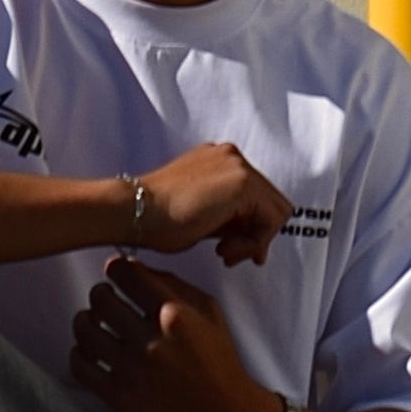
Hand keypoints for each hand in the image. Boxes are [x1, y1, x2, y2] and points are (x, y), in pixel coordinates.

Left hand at [70, 252, 276, 411]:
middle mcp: (151, 342)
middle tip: (104, 296)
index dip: (117, 268)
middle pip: (101, 299)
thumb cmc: (218, 360)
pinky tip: (90, 350)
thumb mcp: (208, 311)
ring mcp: (132, 371)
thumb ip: (173, 285)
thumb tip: (135, 267)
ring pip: (85, 330)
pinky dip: (79, 352)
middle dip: (100, 292)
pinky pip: (80, 367)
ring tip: (93, 320)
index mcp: (175, 316)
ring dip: (85, 319)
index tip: (115, 270)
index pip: (128, 275)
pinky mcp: (119, 397)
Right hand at [129, 139, 290, 267]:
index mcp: (220, 161)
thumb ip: (230, 219)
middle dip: (255, 235)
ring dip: (253, 240)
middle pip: (270, 202)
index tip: (233, 248)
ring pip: (275, 211)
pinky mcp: (242, 182)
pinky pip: (270, 219)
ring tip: (224, 252)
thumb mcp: (203, 216)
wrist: (135, 211)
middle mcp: (232, 157)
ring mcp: (238, 166)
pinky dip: (253, 241)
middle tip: (230, 254)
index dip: (251, 228)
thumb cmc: (157, 219)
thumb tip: (256, 239)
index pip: (256, 197)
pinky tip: (223, 249)